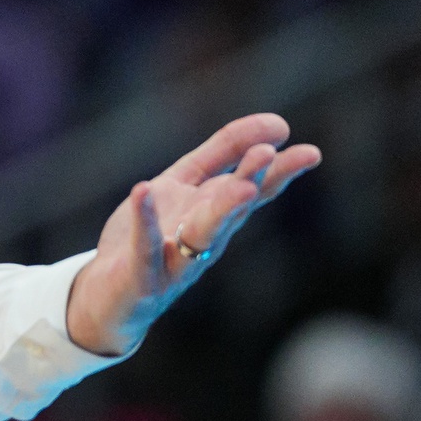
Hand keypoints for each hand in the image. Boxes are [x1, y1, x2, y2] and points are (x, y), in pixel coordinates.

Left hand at [66, 113, 320, 355]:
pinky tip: (142, 189)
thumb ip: (220, 154)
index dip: (280, 172)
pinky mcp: (141, 276)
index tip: (311, 152)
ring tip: (240, 186)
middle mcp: (203, 240)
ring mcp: (174, 261)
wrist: (108, 297)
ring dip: (221, 210)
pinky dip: (144, 220)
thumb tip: (274, 123)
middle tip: (268, 154)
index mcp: (214, 215)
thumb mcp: (183, 186)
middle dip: (249, 183)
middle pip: (232, 210)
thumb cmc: (152, 238)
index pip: (253, 191)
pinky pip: (145, 247)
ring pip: (203, 235)